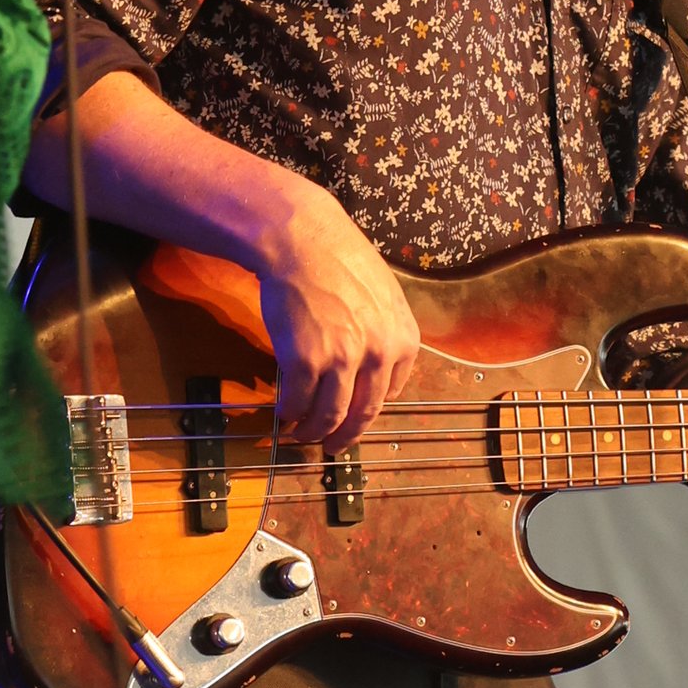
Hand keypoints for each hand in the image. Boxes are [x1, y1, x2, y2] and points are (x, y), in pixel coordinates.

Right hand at [255, 187, 420, 448]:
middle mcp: (379, 354)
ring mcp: (343, 359)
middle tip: (332, 447)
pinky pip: (297, 401)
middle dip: (345, 436)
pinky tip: (283, 415)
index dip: (367, 411)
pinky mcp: (306, 360)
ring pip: (330, 415)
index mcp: (404, 340)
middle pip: (363, 413)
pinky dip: (289, 413)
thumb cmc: (338, 259)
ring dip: (314, 432)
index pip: (390, 393)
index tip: (353, 419)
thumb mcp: (382, 295)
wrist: (302, 239)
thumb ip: (384, 332)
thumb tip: (372, 365)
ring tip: (303, 436)